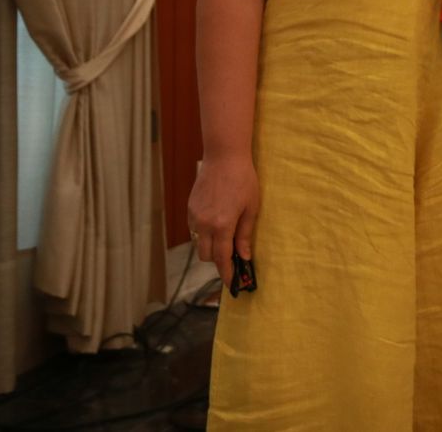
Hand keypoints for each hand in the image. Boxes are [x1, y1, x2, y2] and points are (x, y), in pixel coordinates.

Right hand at [187, 154, 259, 291]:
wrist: (224, 157)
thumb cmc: (244, 180)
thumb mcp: (251, 208)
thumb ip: (245, 234)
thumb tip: (244, 256)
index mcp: (222, 225)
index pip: (222, 258)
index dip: (226, 273)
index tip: (231, 284)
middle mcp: (204, 224)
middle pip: (206, 255)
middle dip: (218, 260)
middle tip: (232, 258)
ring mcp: (194, 216)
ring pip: (198, 243)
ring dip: (210, 246)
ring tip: (226, 237)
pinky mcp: (190, 209)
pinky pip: (195, 229)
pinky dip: (204, 232)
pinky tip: (217, 221)